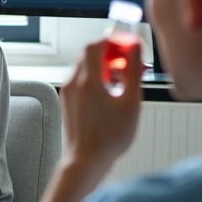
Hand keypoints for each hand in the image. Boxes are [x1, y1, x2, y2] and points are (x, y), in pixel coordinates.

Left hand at [60, 39, 142, 171]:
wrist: (87, 160)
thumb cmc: (109, 137)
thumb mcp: (131, 102)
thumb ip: (133, 71)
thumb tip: (134, 49)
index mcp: (89, 81)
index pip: (95, 45)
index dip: (113, 41)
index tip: (128, 46)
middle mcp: (74, 83)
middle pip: (88, 54)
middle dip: (110, 53)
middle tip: (129, 63)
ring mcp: (68, 92)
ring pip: (84, 66)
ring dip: (103, 65)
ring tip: (123, 79)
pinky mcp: (67, 101)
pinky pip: (80, 79)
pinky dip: (95, 77)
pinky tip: (110, 91)